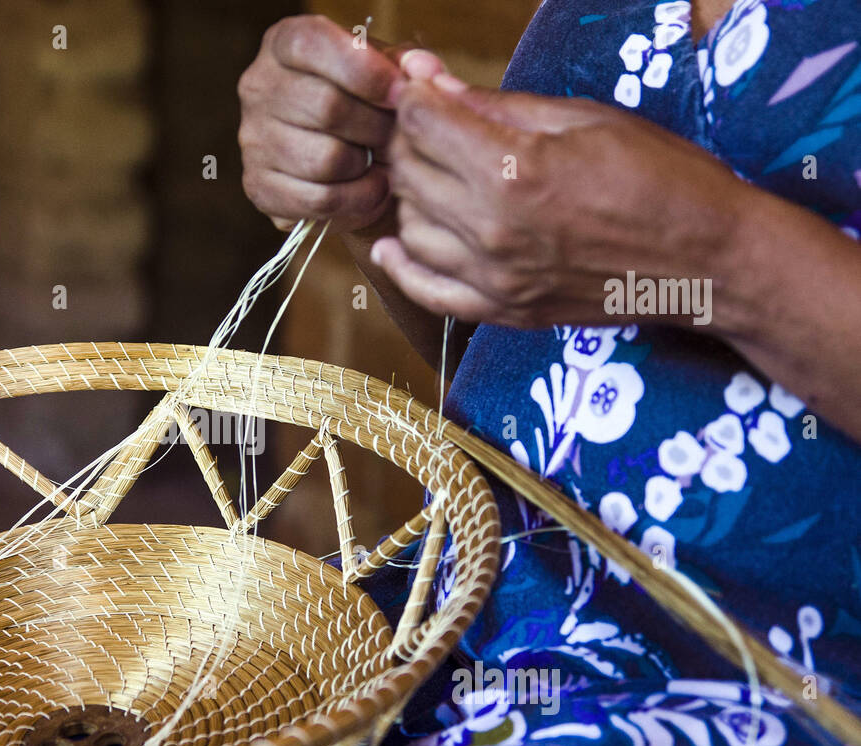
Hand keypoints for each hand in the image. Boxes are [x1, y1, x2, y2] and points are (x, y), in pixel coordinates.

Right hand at [237, 15, 447, 231]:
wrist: (346, 158)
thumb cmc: (368, 102)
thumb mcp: (387, 69)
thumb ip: (408, 63)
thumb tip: (423, 70)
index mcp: (283, 43)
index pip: (312, 46)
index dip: (365, 72)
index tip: (400, 94)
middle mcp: (258, 87)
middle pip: (326, 108)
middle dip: (375, 127)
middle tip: (396, 137)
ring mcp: (252, 140)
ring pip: (324, 160)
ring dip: (367, 167)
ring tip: (384, 163)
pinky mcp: (259, 187)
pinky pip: (318, 200)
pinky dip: (356, 200)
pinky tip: (371, 189)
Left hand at [372, 73, 748, 329]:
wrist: (708, 261)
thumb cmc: (660, 176)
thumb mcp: (582, 119)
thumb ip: (494, 103)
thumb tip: (426, 75)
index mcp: (514, 170)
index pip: (422, 123)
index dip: (413, 97)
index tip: (419, 88)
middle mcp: (493, 229)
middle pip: (408, 174)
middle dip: (408, 141)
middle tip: (427, 128)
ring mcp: (495, 277)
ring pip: (409, 229)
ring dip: (409, 198)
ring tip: (434, 178)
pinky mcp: (503, 310)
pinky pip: (427, 291)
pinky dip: (404, 266)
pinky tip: (396, 245)